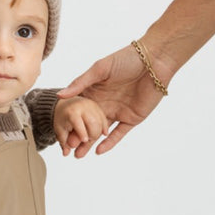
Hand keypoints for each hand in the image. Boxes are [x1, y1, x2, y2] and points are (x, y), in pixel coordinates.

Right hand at [56, 43, 170, 155]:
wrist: (154, 61)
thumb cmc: (126, 58)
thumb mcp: (100, 68)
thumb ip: (80, 83)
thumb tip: (60, 95)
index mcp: (95, 91)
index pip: (80, 110)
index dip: (71, 121)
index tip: (61, 133)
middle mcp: (105, 103)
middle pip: (88, 124)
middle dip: (78, 137)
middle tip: (67, 149)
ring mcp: (118, 111)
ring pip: (101, 131)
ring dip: (90, 143)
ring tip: (79, 155)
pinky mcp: (132, 118)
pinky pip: (119, 133)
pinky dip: (109, 142)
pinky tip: (99, 151)